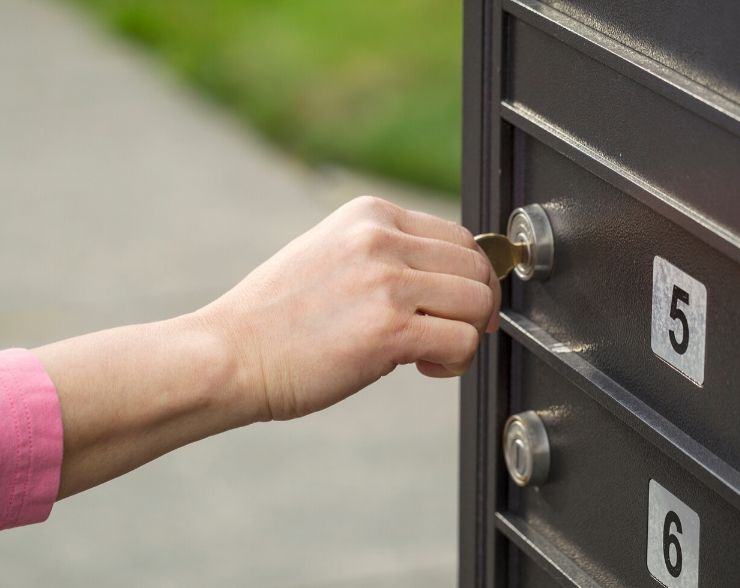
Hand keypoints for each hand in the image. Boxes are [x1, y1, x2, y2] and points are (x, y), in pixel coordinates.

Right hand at [199, 196, 500, 420]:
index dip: (470, 275)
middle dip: (476, 305)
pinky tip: (422, 366)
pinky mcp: (388, 329)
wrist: (229, 355)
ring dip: (466, 333)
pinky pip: (462, 340)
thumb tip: (444, 278)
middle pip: (475, 266)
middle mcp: (380, 238)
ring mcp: (386, 281)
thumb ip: (386, 256)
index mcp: (368, 214)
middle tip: (453, 332)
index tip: (461, 304)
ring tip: (431, 352)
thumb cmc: (276, 318)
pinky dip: (455, 360)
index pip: (457, 236)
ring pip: (476, 302)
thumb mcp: (331, 257)